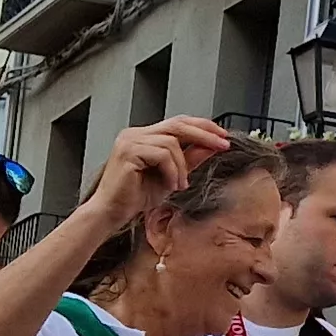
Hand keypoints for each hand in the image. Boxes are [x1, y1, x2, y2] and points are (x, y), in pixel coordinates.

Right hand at [84, 117, 238, 228]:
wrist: (112, 213)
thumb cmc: (136, 197)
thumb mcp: (172, 176)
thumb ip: (190, 159)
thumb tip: (211, 146)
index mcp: (144, 136)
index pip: (178, 122)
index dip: (202, 126)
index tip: (222, 136)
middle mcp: (135, 134)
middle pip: (178, 124)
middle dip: (204, 134)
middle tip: (222, 145)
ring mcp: (130, 140)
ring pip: (171, 143)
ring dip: (183, 167)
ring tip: (180, 185)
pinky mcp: (128, 151)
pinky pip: (162, 155)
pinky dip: (172, 171)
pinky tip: (170, 186)